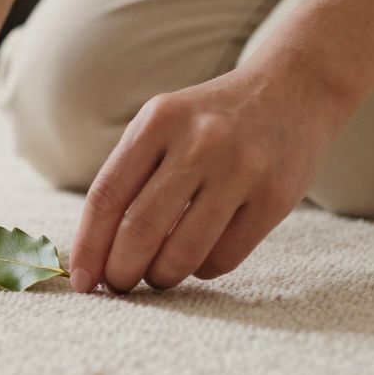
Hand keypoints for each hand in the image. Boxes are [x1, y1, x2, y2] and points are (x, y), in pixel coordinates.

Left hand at [69, 65, 353, 292]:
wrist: (294, 89)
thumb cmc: (211, 120)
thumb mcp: (164, 123)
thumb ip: (129, 175)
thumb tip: (93, 253)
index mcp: (159, 121)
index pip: (107, 196)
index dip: (88, 246)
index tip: (79, 281)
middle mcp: (199, 142)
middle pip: (140, 230)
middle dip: (121, 272)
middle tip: (119, 285)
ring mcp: (241, 169)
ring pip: (183, 253)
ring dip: (161, 277)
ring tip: (158, 275)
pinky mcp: (275, 197)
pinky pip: (224, 258)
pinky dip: (202, 270)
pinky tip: (200, 258)